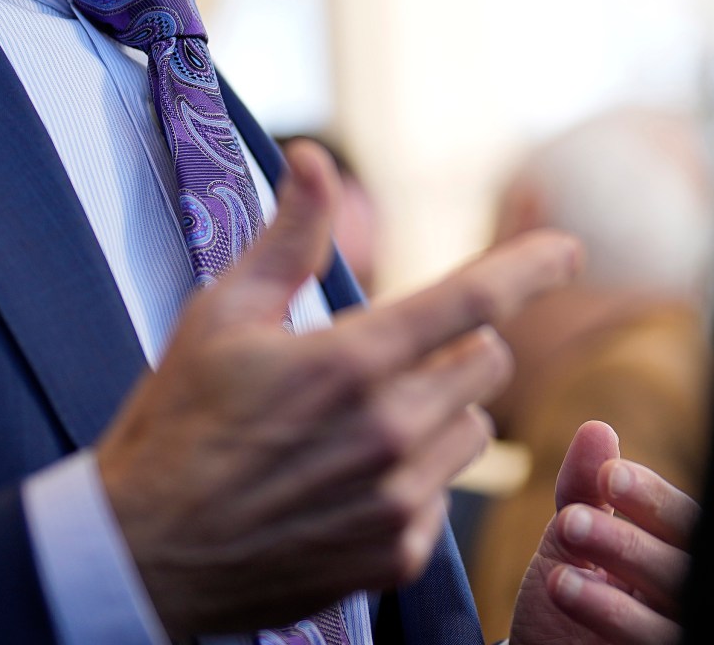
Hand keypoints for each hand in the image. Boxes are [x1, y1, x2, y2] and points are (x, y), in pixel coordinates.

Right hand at [98, 142, 583, 635]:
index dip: (532, 267)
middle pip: (485, 362)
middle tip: (386, 360)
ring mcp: (397, 500)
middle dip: (452, 348)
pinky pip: (442, 497)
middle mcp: (388, 431)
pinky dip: (412, 484)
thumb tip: (314, 157)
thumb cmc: (177, 423)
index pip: (473, 298)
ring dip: (437, 417)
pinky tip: (347, 484)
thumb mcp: (221, 315)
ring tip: (360, 427)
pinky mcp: (395, 555)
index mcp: (350, 360)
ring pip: (472, 430)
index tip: (569, 251)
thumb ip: (288, 235)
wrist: (144, 553)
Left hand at [509, 422, 698, 644]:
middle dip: (628, 538)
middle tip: (572, 519)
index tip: (607, 475)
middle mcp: (689, 593)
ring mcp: (676, 630)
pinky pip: (652, 641)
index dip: (651, 497)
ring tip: (562, 553)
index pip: (684, 519)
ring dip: (616, 575)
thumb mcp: (568, 539)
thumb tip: (597, 429)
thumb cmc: (570, 593)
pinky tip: (564, 588)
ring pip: (671, 605)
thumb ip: (583, 489)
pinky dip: (610, 615)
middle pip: (684, 562)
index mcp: (677, 552)